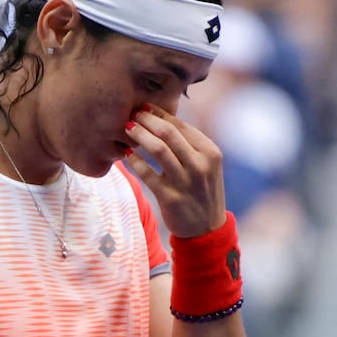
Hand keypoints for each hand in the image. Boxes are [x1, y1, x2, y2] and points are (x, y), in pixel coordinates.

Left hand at [125, 104, 226, 237]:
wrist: (206, 229)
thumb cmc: (200, 190)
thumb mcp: (205, 164)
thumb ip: (188, 144)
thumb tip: (159, 118)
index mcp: (210, 152)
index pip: (180, 125)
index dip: (159, 113)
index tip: (143, 106)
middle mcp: (200, 165)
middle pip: (168, 132)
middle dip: (146, 119)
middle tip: (132, 114)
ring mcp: (186, 182)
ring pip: (157, 149)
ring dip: (139, 135)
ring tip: (126, 128)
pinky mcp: (170, 198)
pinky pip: (146, 174)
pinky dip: (134, 161)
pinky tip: (126, 154)